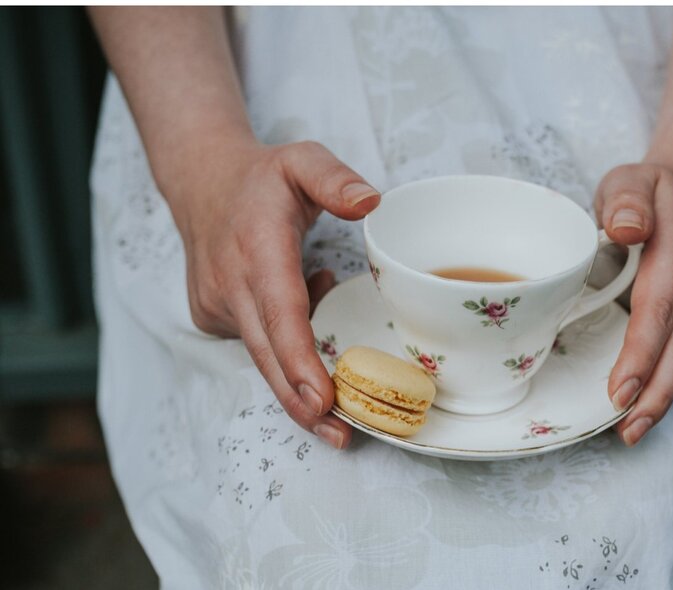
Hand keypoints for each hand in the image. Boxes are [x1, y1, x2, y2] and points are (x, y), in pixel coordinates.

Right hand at [162, 139, 380, 448]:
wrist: (201, 182)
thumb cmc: (261, 177)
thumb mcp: (302, 159)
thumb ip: (336, 178)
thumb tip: (371, 202)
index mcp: (258, 249)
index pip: (280, 315)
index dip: (301, 363)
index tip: (323, 401)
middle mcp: (231, 283)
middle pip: (268, 356)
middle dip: (303, 402)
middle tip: (342, 436)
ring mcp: (215, 304)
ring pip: (262, 354)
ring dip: (298, 373)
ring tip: (338, 384)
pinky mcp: (209, 316)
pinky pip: (255, 341)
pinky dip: (282, 342)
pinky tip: (300, 310)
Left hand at [594, 162, 672, 445]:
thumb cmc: (651, 190)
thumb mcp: (631, 179)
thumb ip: (627, 200)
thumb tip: (626, 229)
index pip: (658, 312)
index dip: (640, 356)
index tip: (618, 391)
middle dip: (654, 394)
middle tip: (626, 430)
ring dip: (666, 398)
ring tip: (633, 431)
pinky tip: (653, 405)